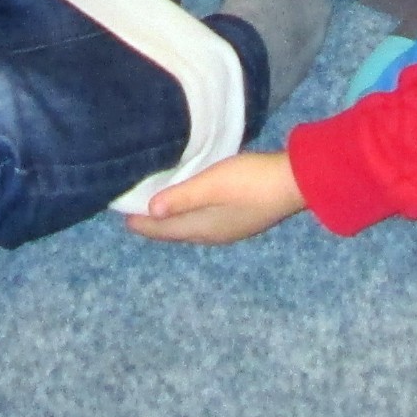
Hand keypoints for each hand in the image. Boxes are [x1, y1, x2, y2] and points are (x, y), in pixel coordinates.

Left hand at [125, 147, 307, 244]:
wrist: (294, 182)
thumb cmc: (250, 181)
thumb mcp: (211, 185)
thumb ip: (181, 198)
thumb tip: (149, 213)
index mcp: (203, 229)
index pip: (164, 230)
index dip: (142, 224)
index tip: (122, 216)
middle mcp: (214, 234)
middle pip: (176, 230)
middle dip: (154, 223)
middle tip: (134, 210)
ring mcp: (229, 228)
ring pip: (191, 226)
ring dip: (172, 218)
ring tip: (156, 206)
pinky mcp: (240, 217)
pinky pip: (204, 220)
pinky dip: (189, 213)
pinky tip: (190, 202)